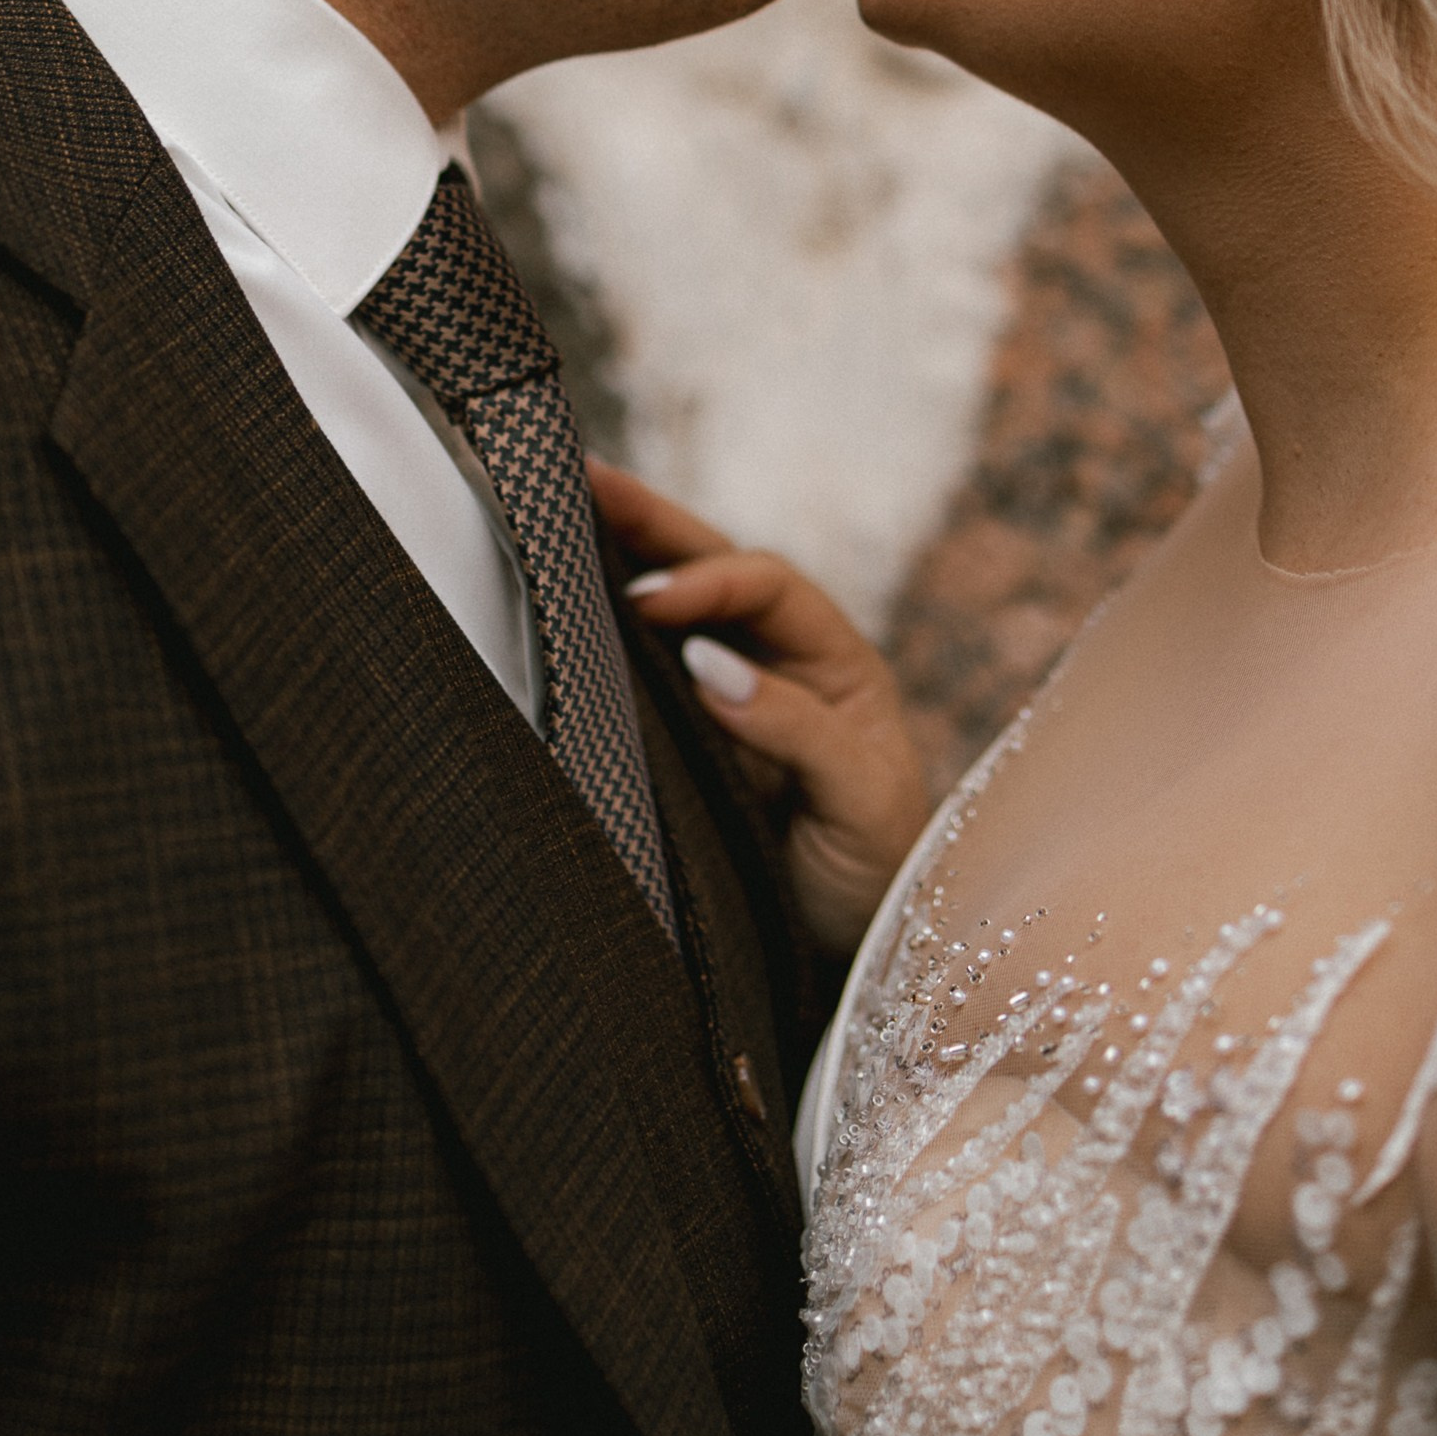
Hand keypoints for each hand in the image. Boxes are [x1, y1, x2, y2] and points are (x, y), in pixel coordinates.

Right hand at [591, 460, 933, 959]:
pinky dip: (612, 634)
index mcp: (837, 661)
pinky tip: (568, 607)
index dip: (707, 582)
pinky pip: (650, 673)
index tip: (647, 603)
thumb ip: (795, 727)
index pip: (766, 586)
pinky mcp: (692, 742)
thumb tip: (710, 663)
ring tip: (560, 513)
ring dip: (626, 560)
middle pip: (716, 568)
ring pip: (679, 610)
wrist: (855, 955)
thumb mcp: (859, 797)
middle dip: (653, 522)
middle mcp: (783, 662)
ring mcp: (734, 697)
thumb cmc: (877, 870)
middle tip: (583, 480)